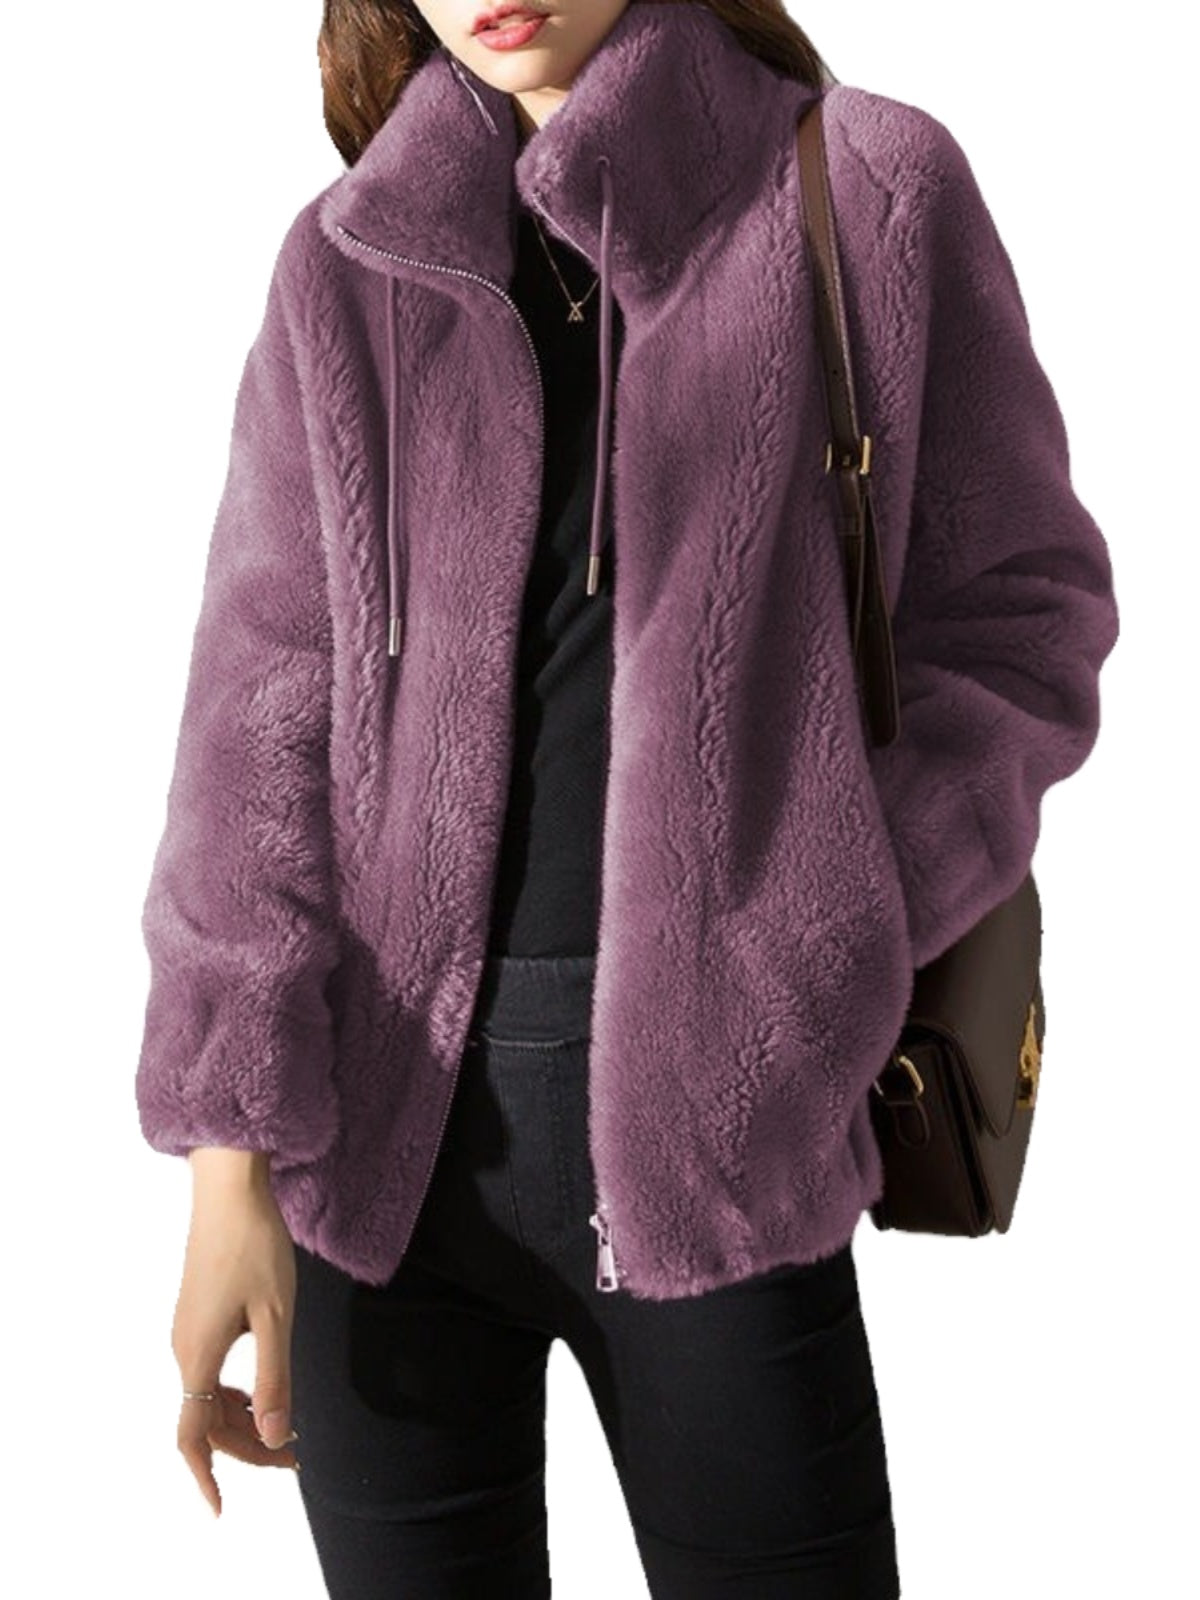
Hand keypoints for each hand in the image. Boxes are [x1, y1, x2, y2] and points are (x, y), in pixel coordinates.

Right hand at [171, 1154, 300, 1516]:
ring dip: (243, 1420)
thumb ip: (274, 1378)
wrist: (229, 1189)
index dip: (208, 1476)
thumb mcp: (276, 1315)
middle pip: (207, 1420)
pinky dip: (235, 1392)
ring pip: (208, 1397)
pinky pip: (210, 1371)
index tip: (221, 1509)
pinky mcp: (197, 1314)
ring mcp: (187, 1330)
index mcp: (198, 1354)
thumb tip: (275, 1434)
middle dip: (248, 1447)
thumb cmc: (255, 1245)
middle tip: (296, 1458)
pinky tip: (264, 1387)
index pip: (194, 1434)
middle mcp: (184, 1347)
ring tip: (288, 1430)